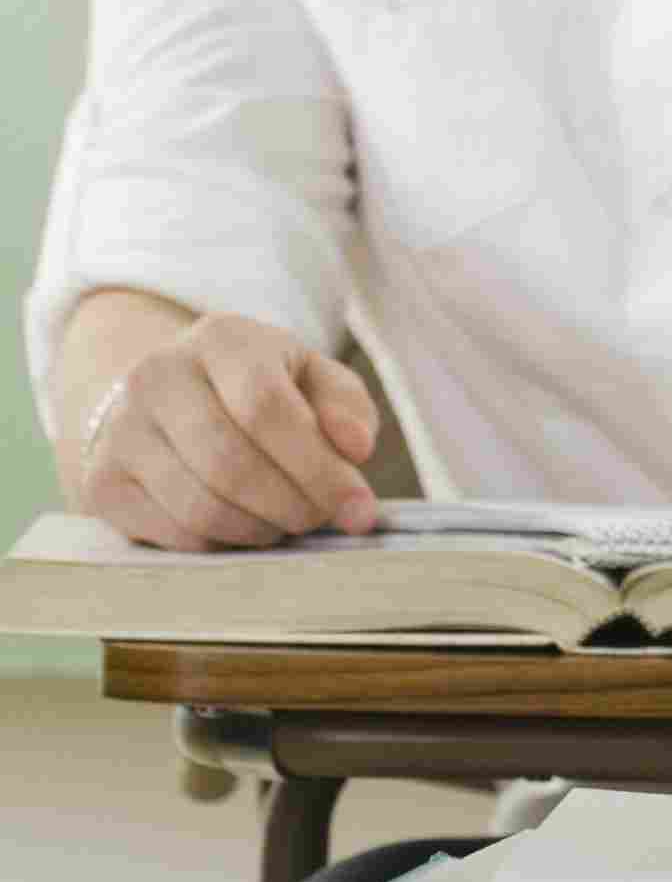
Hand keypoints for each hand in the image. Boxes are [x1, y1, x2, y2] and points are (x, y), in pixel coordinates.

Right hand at [78, 313, 382, 551]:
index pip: (268, 409)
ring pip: (202, 507)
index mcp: (220, 338)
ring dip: (262, 529)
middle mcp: (157, 377)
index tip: (360, 507)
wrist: (167, 397)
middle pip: (232, 464)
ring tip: (290, 521)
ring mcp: (120, 431)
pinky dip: (224, 542)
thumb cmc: (259, 388)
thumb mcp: (312, 378)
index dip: (319, 467)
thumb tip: (357, 448)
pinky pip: (175, 533)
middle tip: (325, 518)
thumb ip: (347, 406)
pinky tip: (247, 526)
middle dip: (294, 505)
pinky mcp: (102, 483)